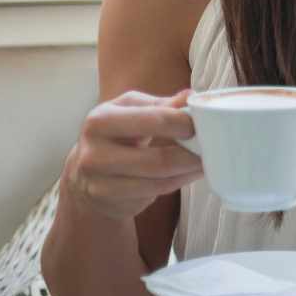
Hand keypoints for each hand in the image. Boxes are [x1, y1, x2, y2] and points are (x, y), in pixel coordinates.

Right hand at [62, 90, 202, 221]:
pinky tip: (189, 173)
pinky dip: (178, 182)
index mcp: (101, 120)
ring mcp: (98, 180)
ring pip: (158, 179)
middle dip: (191, 154)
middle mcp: (94, 151)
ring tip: (206, 161)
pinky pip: (154, 192)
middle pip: (158, 159)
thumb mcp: (132, 110)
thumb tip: (191, 96)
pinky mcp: (108, 199)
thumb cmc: (117, 135)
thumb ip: (162, 105)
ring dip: (188, 171)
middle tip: (211, 148)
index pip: (153, 120)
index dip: (183, 122)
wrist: (84, 174)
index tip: (201, 123)